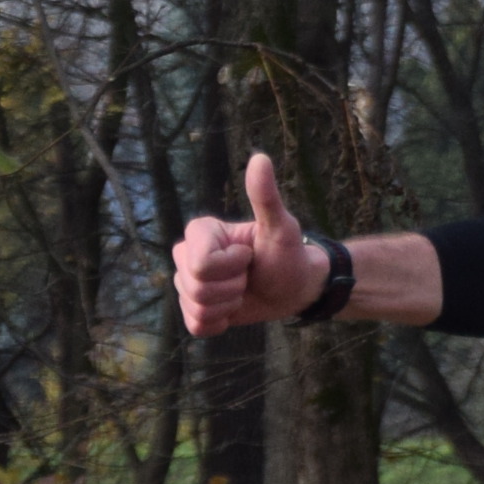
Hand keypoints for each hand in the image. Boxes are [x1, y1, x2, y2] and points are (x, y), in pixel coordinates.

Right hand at [175, 153, 328, 336]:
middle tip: (248, 275)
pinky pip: (196, 325)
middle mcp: (187, 255)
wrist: (295, 287)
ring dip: (229, 305)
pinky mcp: (194, 309)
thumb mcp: (282, 227)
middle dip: (231, 288)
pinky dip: (221, 322)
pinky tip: (234, 308)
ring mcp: (188, 283)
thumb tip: (260, 158)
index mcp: (200, 231)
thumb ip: (266, 197)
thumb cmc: (289, 254)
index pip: (200, 263)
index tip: (248, 256)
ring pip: (196, 307)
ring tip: (243, 290)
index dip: (231, 267)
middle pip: (194, 287)